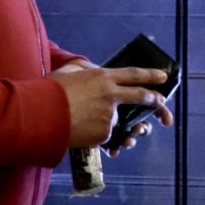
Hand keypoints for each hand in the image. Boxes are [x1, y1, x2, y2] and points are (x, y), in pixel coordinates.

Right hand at [51, 62, 173, 149]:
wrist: (42, 115)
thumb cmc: (50, 91)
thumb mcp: (69, 71)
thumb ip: (85, 70)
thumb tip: (91, 69)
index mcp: (103, 77)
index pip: (134, 74)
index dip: (151, 75)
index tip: (163, 77)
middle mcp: (111, 95)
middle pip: (140, 96)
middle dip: (154, 100)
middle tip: (161, 101)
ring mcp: (110, 115)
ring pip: (118, 120)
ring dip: (110, 122)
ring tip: (91, 120)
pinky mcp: (104, 133)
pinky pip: (106, 135)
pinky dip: (97, 134)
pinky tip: (81, 129)